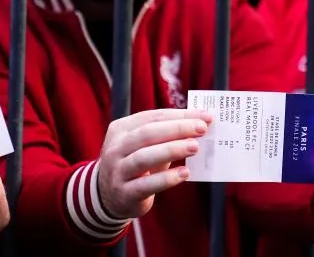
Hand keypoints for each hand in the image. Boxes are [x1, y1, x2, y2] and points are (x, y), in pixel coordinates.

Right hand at [97, 109, 212, 218]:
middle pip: (147, 133)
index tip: (205, 116)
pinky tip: (185, 173)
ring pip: (144, 157)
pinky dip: (167, 178)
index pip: (153, 117)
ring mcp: (117, 171)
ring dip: (172, 150)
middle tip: (202, 129)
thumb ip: (166, 135)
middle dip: (177, 129)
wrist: (108, 197)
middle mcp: (116, 148)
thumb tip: (201, 124)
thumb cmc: (136, 164)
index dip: (180, 115)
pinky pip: (146, 185)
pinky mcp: (124, 193)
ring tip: (195, 147)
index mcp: (121, 129)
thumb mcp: (144, 146)